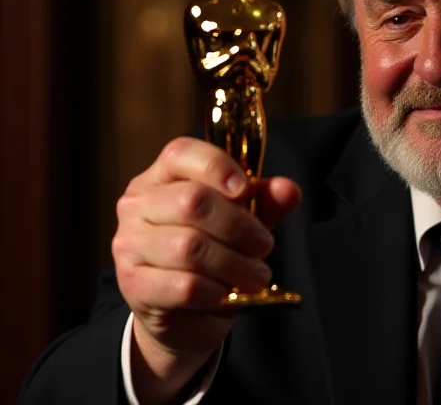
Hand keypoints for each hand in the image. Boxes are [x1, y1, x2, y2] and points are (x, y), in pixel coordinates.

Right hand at [111, 136, 300, 398]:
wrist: (182, 311)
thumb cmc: (213, 251)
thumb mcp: (243, 219)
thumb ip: (264, 201)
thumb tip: (288, 190)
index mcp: (162, 176)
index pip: (180, 153)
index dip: (217, 166)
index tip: (246, 189)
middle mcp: (137, 205)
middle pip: (192, 201)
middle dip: (240, 226)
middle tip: (265, 246)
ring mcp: (129, 245)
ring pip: (190, 247)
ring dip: (235, 264)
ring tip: (256, 275)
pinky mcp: (134, 285)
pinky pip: (184, 286)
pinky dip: (216, 291)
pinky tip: (228, 294)